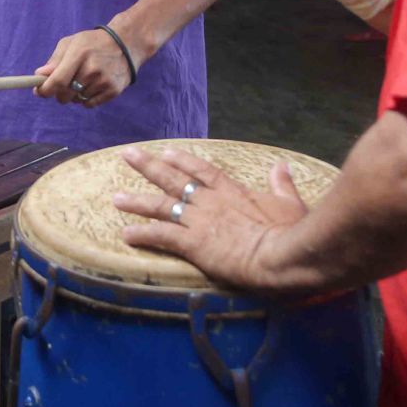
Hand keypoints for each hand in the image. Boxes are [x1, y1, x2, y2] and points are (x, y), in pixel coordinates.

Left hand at [34, 25, 136, 106]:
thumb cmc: (93, 43)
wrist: (126, 43)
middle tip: (62, 85)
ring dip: (74, 95)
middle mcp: (92, 69)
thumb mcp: (72, 43)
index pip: (57, 81)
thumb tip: (40, 75)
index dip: (45, 90)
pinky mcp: (113, 90)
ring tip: (83, 80)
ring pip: (77, 100)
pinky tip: (91, 86)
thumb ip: (55, 60)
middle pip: (65, 95)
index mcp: (79, 54)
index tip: (40, 91)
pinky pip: (90, 104)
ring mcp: (104, 81)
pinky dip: (86, 100)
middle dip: (58, 93)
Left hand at [113, 146, 307, 292]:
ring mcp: (199, 220)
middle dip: (148, 166)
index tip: (167, 152)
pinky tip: (126, 234)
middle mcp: (210, 201)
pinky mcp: (192, 242)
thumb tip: (282, 166)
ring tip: (115, 197)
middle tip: (127, 155)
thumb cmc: (291, 232)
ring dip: (137, 201)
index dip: (183, 160)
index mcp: (232, 192)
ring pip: (161, 206)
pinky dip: (142, 234)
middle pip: (173, 179)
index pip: (202, 170)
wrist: (281, 254)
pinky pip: (161, 236)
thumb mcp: (290, 203)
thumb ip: (282, 184)